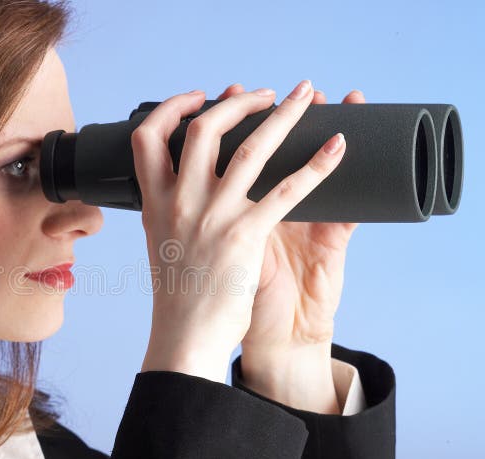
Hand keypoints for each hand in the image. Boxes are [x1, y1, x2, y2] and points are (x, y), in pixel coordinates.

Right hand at [132, 81, 346, 383]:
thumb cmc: (177, 296)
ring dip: (285, 116)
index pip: (148, 138)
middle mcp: (180, 202)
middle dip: (238, 103)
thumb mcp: (160, 244)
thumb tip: (174, 187)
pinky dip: (316, 167)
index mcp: (155, 203)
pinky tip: (336, 148)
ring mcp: (212, 216)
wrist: (186, 338)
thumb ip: (167, 211)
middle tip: (263, 94)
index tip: (198, 99)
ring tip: (309, 96)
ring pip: (252, 148)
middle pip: (205, 130)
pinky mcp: (244, 236)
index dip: (172, 109)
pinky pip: (287, 191)